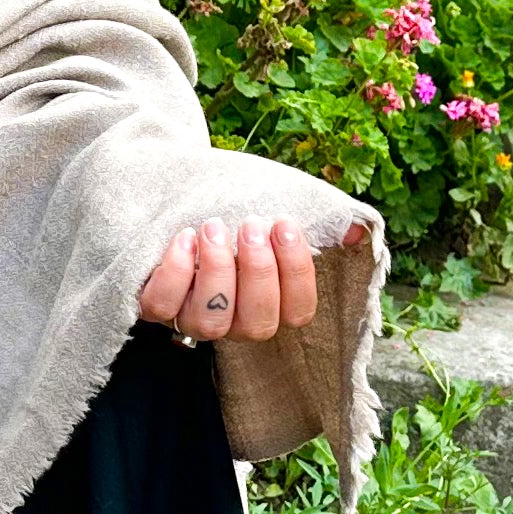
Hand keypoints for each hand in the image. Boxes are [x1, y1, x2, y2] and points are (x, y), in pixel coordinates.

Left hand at [139, 214, 341, 344]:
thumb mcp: (276, 206)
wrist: (181, 189)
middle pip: (257, 325)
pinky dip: (174, 273)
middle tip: (249, 225)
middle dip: (258, 273)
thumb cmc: (236, 206)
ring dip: (216, 272)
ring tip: (213, 228)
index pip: (298, 313)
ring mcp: (193, 317)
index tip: (284, 225)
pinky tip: (183, 239)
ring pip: (210, 323)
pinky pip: (163, 307)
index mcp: (272, 302)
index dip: (296, 274)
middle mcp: (234, 321)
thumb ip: (318, 220)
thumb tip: (357, 231)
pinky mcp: (155, 305)